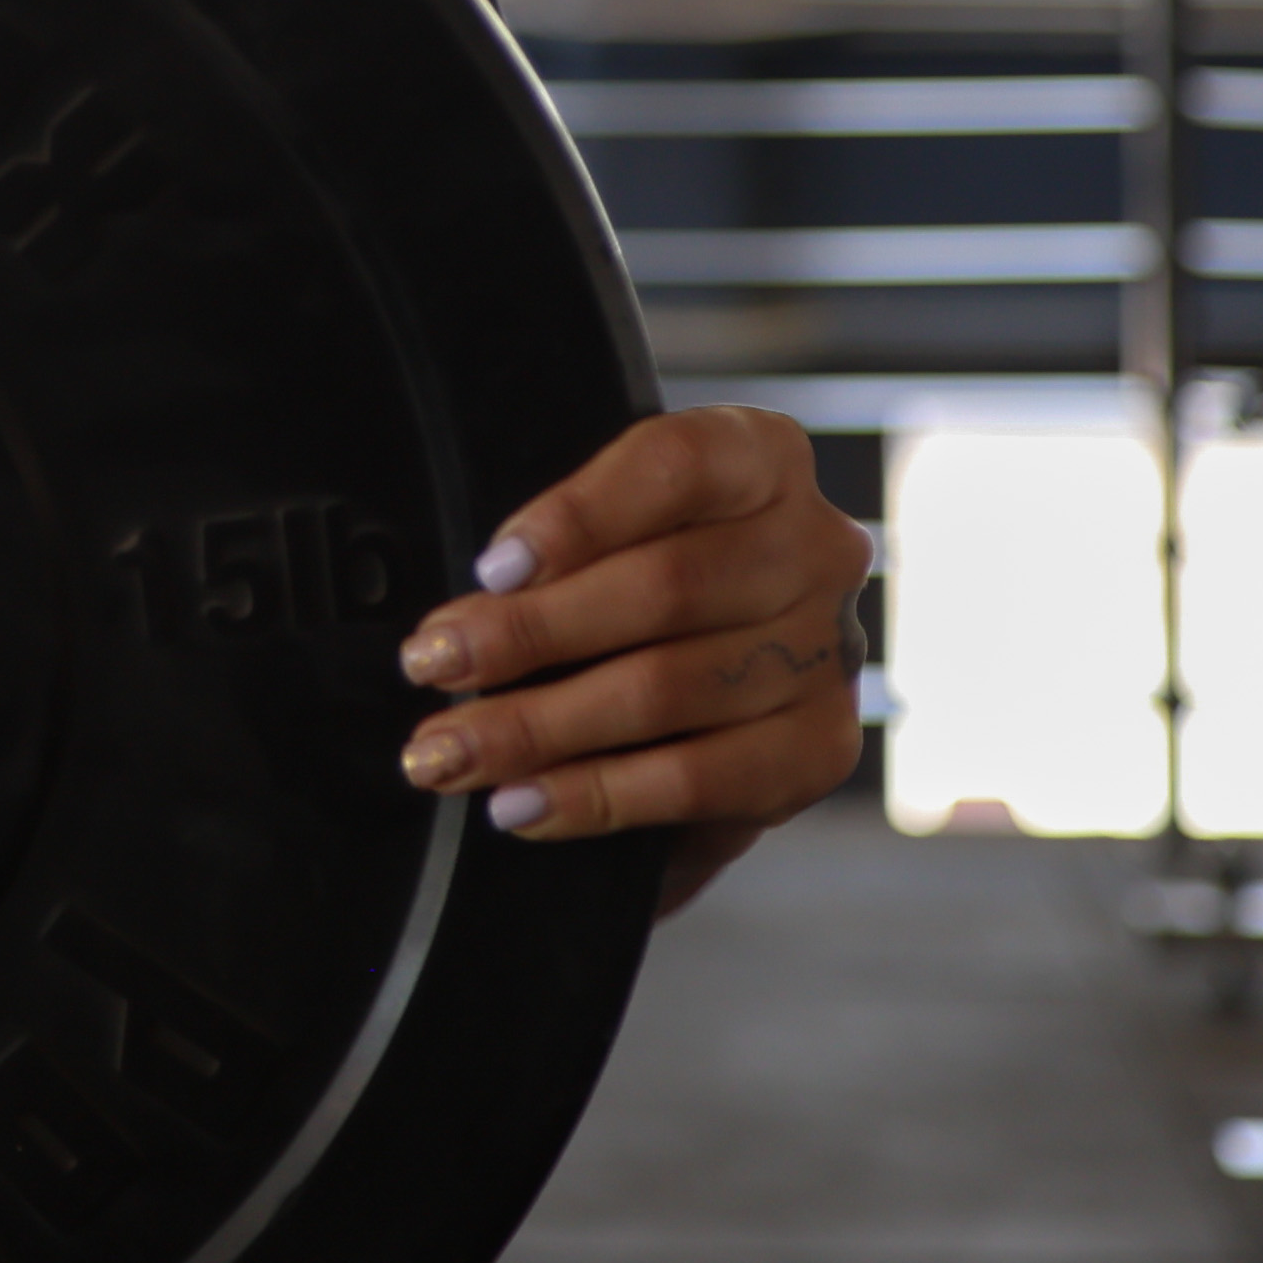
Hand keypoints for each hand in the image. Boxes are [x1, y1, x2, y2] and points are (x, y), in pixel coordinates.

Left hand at [388, 403, 868, 915]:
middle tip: (432, 664)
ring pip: (667, 688)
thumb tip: (464, 620)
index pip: (677, 465)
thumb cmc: (631, 578)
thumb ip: (561, 550)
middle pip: (667, 587)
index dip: (580, 516)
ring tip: (448, 750)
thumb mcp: (605, 532)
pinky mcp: (819, 751)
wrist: (706, 677)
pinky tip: (522, 804)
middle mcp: (816, 547)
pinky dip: (595, 796)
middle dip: (529, 634)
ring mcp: (829, 653)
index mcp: (763, 458)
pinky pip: (698, 780)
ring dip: (538, 727)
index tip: (492, 568)